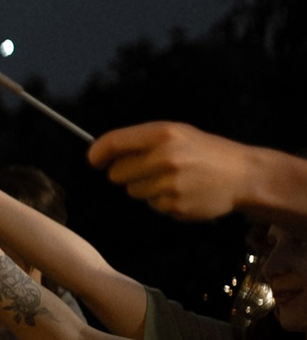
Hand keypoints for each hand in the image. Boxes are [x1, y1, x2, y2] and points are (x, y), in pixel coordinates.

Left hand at [87, 120, 259, 221]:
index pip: (112, 143)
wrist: (244, 175)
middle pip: (116, 174)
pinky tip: (182, 193)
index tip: (94, 161)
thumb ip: (142, 141)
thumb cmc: (206, 151)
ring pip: (132, 192)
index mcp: (162, 134)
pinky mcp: (174, 206)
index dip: (97, 154)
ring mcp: (168, 184)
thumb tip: (102, 154)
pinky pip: (152, 206)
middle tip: (150, 170)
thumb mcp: (178, 134)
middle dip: (127, 173)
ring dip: (145, 189)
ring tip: (172, 180)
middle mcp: (163, 158)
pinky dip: (162, 202)